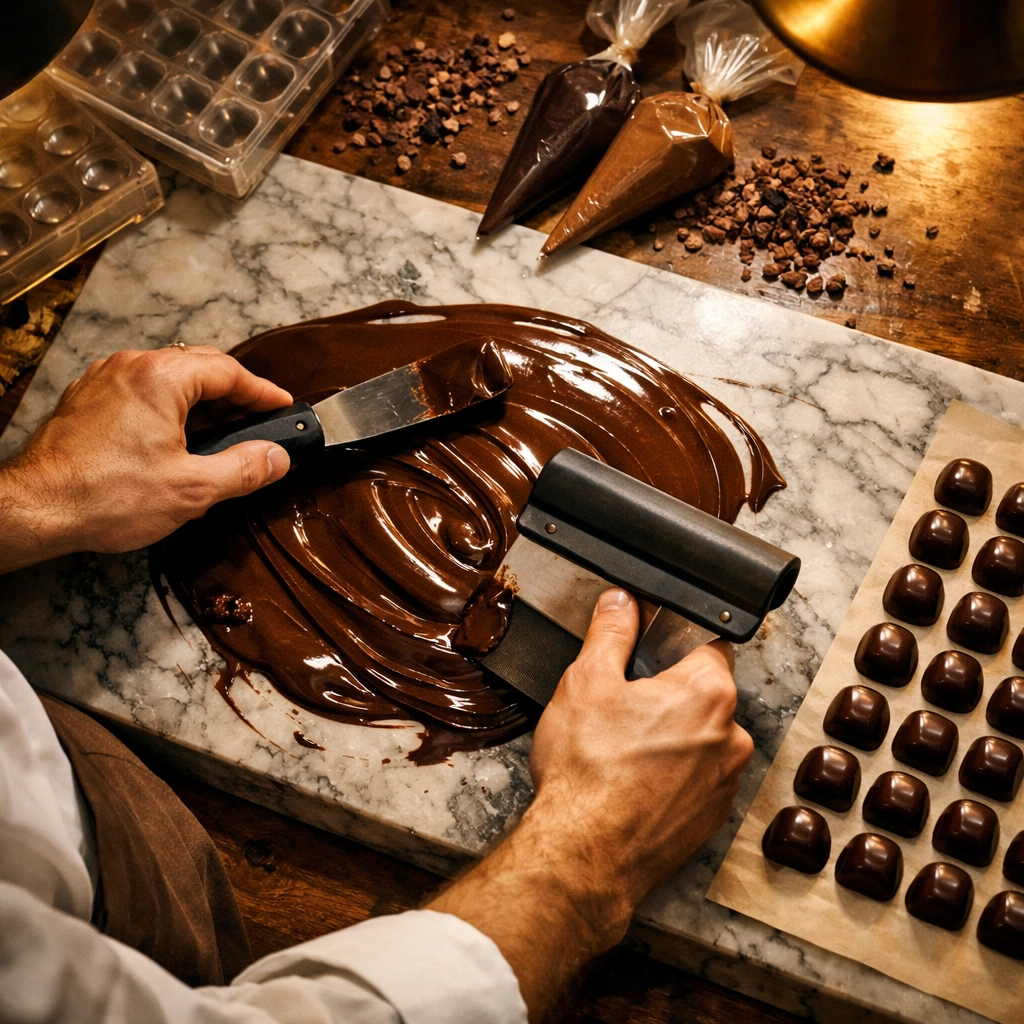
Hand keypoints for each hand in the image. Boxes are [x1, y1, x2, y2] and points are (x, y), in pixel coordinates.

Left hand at [0, 346, 292, 572]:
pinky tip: (178, 439)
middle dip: (234, 394)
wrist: (35, 510)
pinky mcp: (88, 402)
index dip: (262, 391)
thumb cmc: (104, 496)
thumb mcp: (192, 489)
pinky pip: (141, 392)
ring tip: (224, 432)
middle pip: (198, 368)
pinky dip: (169, 408)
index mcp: (160, 378)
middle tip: (260, 419)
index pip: (227, 371)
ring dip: (201, 402)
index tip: (283, 406)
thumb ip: (244, 469)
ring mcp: (104, 382)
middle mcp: (130, 368)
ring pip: (168, 379)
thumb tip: (277, 458)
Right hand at [428, 589, 752, 1019]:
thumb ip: (611, 632)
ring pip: (701, 741)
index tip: (649, 654)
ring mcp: (724, 784)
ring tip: (621, 751)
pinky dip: (671, 779)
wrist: (583, 855)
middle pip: (704, 696)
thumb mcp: (587, 681)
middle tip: (622, 707)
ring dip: (672, 739)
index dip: (674, 643)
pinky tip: (630, 785)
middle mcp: (730, 737)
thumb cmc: (587, 771)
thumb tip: (621, 601)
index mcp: (707, 692)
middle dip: (668, 695)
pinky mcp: (710, 820)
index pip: (708, 645)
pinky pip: (695, 782)